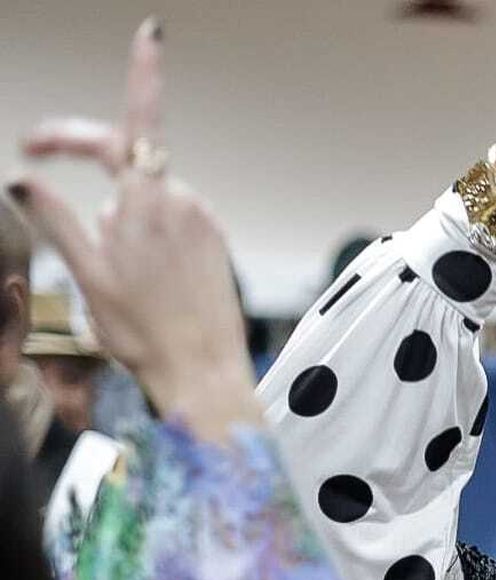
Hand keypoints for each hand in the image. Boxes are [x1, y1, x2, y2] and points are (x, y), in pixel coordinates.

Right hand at [9, 19, 255, 440]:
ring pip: (145, 197)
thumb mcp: (86, 274)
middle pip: (127, 157)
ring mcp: (203, 221)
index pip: (140, 121)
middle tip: (38, 156)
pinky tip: (148, 280)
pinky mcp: (215, 241)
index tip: (150, 35)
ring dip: (118, 215)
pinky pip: (171, 221)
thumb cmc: (146, 333)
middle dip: (83, 158)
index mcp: (148, 203)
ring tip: (117, 274)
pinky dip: (147, 235)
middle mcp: (182, 203)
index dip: (143, 72)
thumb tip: (25, 181)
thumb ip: (56, 219)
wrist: (203, 372)